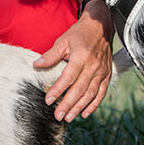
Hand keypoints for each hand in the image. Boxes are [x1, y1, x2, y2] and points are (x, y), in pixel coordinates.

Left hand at [33, 4, 112, 121]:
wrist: (101, 27)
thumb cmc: (80, 34)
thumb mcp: (63, 40)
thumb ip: (51, 55)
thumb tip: (36, 65)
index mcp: (81, 56)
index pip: (68, 77)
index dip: (58, 89)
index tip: (48, 100)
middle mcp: (93, 65)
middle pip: (80, 89)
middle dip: (68, 104)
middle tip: (58, 115)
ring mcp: (102, 71)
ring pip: (90, 93)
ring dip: (79, 107)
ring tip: (68, 117)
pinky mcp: (107, 75)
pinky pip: (101, 93)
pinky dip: (93, 105)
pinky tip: (84, 113)